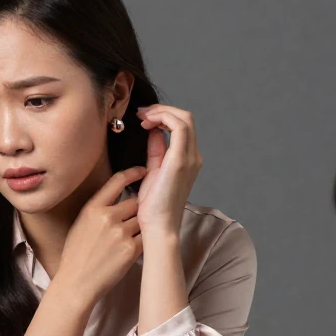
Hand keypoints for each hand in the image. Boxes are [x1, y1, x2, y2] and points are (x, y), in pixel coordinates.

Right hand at [55, 167, 147, 304]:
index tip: (143, 171)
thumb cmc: (76, 256)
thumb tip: (115, 199)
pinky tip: (131, 248)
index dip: (134, 173)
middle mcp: (107, 217)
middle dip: (137, 209)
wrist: (76, 283)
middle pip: (135, 201)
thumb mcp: (80, 225)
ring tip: (129, 237)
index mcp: (92, 208)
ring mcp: (121, 233)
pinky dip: (142, 241)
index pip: (117, 181)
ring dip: (140, 226)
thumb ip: (97, 210)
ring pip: (142, 219)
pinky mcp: (131, 249)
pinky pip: (145, 237)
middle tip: (133, 219)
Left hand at [134, 105, 201, 235]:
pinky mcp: (180, 160)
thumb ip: (156, 150)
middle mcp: (194, 156)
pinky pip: (178, 127)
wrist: (158, 226)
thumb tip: (153, 132)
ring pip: (184, 118)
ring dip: (161, 112)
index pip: (181, 126)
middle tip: (141, 113)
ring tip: (142, 117)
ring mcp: (190, 158)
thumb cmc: (154, 205)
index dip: (162, 116)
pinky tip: (146, 124)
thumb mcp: (153, 170)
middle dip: (162, 110)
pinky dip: (162, 118)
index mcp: (188, 159)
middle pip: (186, 118)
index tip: (142, 118)